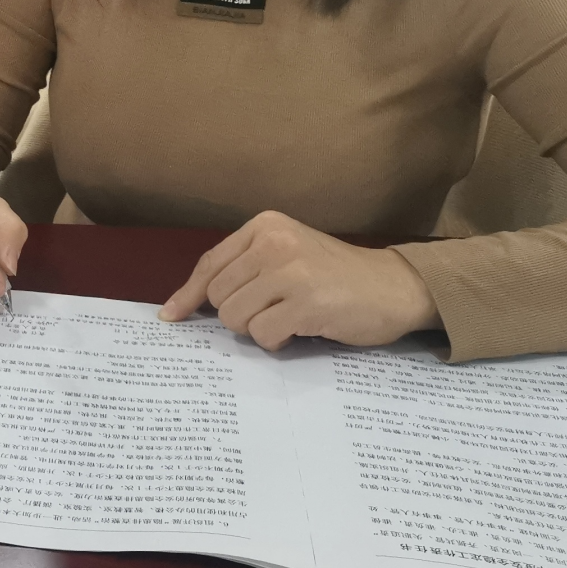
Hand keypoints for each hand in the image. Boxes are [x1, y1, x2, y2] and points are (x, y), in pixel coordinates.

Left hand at [159, 210, 438, 349]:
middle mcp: (274, 242)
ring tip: (289, 318)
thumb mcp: (286, 255)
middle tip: (272, 313)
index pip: (209, 264)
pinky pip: (263, 335)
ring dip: (258, 329)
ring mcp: (291, 272)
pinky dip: (277, 341)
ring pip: (235, 318)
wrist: (394, 286)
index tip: (171, 316)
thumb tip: (183, 305)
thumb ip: (243, 270)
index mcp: (265, 226)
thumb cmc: (335, 275)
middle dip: (237, 315)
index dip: (188, 295)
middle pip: (218, 297)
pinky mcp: (306, 303)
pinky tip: (301, 329)